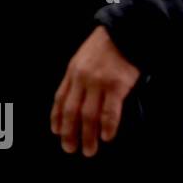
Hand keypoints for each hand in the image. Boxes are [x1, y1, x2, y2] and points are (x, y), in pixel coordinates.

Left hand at [50, 25, 141, 156]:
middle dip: (69, 133)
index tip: (56, 132)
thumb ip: (78, 77)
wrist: (125, 32)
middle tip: (69, 149)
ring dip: (88, 136)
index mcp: (72, 72)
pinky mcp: (117, 86)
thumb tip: (76, 99)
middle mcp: (82, 79)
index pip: (60, 99)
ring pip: (89, 115)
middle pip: (72, 111)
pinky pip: (110, 111)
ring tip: (89, 150)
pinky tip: (107, 137)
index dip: (57, 117)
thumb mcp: (83, 58)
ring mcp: (99, 83)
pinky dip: (108, 126)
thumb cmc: (106, 46)